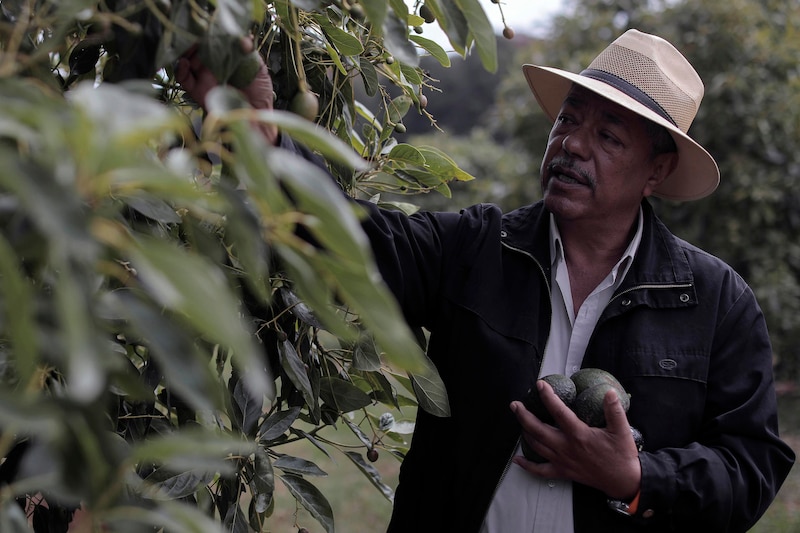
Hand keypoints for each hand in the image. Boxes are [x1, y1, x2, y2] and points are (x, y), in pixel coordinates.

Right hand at [175, 38, 277, 144]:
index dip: (206, 34)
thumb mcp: (259, 69)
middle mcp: (212, 67)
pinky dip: (180, 70)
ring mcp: (204, 78)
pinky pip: (184, 79)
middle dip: (193, 40)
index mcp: (226, 58)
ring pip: (187, 60)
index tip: (205, 27)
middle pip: (196, 49)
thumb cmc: (260, 94)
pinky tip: (184, 63)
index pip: (212, 42)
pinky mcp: (198, 91)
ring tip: (188, 46)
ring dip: (185, 52)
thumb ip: (250, 52)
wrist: (257, 118)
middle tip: (193, 34)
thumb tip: (244, 38)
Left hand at [511, 380, 641, 499]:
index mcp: (579, 435)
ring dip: (524, 433)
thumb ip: (614, 410)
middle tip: (515, 404)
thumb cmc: (621, 454)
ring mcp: (562, 461)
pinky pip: (541, 471)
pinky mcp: (563, 472)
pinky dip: (527, 466)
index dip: (548, 397)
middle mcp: (566, 447)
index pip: (559, 412)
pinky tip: (517, 460)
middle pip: (538, 430)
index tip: (540, 385)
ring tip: (519, 420)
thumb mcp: (622, 430)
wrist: (623, 481)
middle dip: (524, 416)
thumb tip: (609, 392)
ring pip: (536, 446)